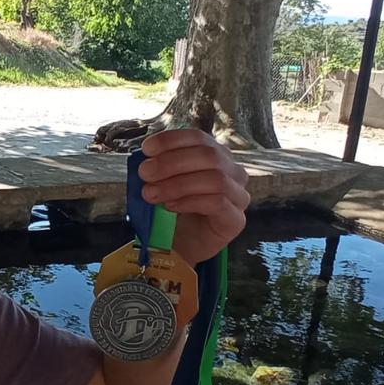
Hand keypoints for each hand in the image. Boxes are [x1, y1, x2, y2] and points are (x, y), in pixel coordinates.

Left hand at [137, 129, 249, 265]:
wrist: (180, 247)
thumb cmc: (173, 210)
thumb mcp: (162, 183)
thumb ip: (158, 169)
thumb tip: (146, 160)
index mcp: (215, 155)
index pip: (198, 137)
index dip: (172, 140)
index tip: (147, 149)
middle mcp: (232, 171)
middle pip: (208, 156)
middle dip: (171, 162)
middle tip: (144, 173)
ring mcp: (238, 195)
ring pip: (216, 178)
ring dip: (178, 184)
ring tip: (151, 194)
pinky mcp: (236, 219)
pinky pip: (218, 203)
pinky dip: (189, 201)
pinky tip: (170, 206)